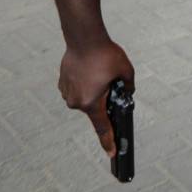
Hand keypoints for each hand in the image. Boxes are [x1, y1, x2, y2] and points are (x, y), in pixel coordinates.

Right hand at [58, 39, 133, 157]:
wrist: (84, 37)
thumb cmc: (105, 54)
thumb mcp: (126, 71)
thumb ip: (129, 87)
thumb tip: (127, 93)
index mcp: (92, 103)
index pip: (102, 128)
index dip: (109, 141)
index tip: (112, 153)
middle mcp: (77, 102)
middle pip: (95, 107)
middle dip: (104, 97)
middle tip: (109, 78)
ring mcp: (67, 93)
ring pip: (86, 97)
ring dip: (93, 89)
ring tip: (98, 70)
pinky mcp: (62, 84)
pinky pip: (77, 88)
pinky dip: (84, 82)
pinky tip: (89, 69)